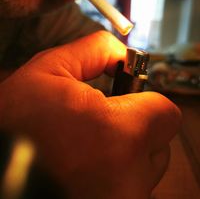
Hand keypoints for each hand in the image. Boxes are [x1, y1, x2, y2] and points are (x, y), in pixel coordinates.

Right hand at [0, 31, 180, 198]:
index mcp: (117, 134)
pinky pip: (131, 184)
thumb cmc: (14, 124)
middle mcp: (127, 179)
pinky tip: (88, 162)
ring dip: (125, 150)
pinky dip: (116, 171)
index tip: (124, 98)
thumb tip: (124, 53)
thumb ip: (94, 50)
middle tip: (101, 121)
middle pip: (158, 140)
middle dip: (134, 125)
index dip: (142, 99)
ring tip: (89, 144)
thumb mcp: (48, 70)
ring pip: (146, 165)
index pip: (165, 112)